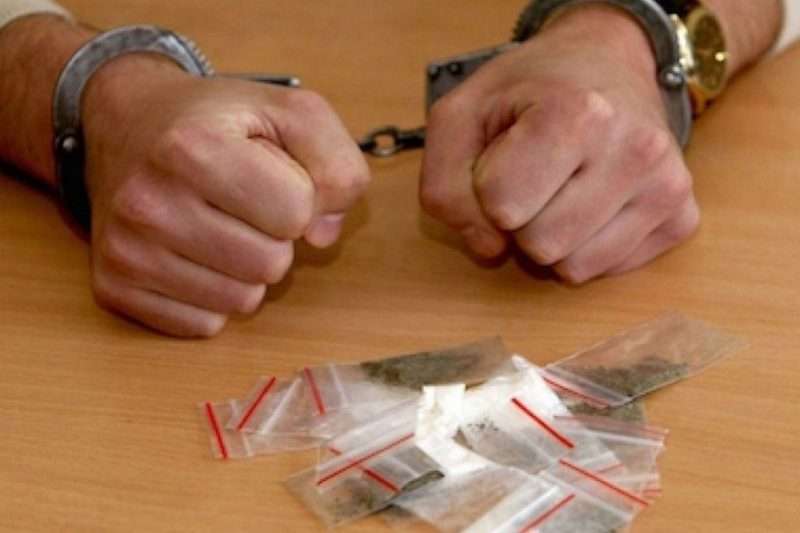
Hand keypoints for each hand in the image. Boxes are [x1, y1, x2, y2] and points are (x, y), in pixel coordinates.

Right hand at [82, 57, 368, 336]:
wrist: (124, 123)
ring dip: (246, 269)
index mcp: (193, 148)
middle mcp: (149, 203)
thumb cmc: (214, 121)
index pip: (297, 212)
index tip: (271, 175)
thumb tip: (323, 235)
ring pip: (242, 300)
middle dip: (274, 236)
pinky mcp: (116, 288)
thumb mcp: (290, 112)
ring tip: (219, 225)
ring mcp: (127, 251)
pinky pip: (204, 325)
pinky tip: (194, 253)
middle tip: (243, 204)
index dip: (299, 196)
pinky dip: (212, 295)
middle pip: (272, 264)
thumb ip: (337, 164)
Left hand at [420, 6, 698, 282]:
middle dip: (520, 220)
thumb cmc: (528, 91)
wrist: (606, 62)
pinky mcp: (681, 218)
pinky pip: (607, 271)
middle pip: (540, 245)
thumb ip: (444, 187)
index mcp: (577, 114)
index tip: (506, 154)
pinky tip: (592, 201)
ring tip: (564, 186)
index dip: (487, 188)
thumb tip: (490, 250)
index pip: (501, 206)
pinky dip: (587, 247)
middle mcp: (635, 150)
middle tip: (535, 174)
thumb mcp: (459, 117)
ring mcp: (667, 186)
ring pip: (574, 268)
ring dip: (553, 238)